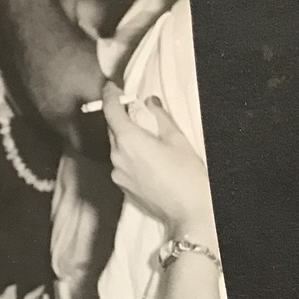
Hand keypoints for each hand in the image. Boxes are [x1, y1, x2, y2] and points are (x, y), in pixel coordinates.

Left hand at [100, 82, 215, 240]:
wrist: (189, 213)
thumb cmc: (188, 175)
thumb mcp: (178, 140)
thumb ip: (161, 117)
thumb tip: (150, 100)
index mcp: (129, 141)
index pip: (111, 111)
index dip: (110, 95)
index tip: (111, 85)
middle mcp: (117, 156)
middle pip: (112, 129)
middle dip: (119, 116)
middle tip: (131, 105)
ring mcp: (117, 173)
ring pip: (116, 147)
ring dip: (125, 137)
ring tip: (142, 133)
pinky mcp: (122, 187)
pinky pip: (120, 163)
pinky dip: (128, 154)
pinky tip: (145, 156)